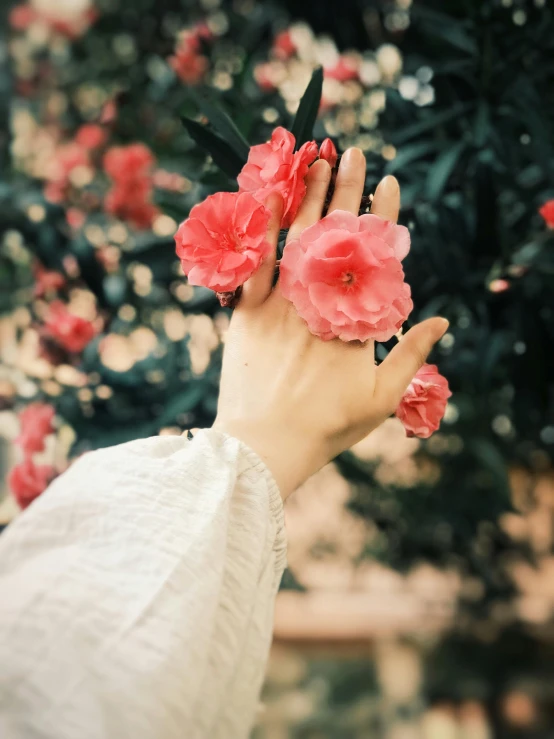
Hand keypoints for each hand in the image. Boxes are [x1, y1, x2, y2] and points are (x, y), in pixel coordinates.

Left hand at [214, 148, 447, 498]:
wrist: (266, 444)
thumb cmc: (328, 426)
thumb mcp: (382, 397)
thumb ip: (412, 354)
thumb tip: (442, 320)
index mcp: (356, 317)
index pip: (374, 254)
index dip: (383, 215)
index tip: (390, 182)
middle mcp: (320, 300)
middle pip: (336, 234)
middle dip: (346, 189)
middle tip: (354, 152)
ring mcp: (281, 303)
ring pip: (298, 238)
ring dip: (308, 196)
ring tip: (317, 160)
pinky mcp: (247, 312)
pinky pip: (255, 261)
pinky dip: (262, 228)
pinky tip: (268, 195)